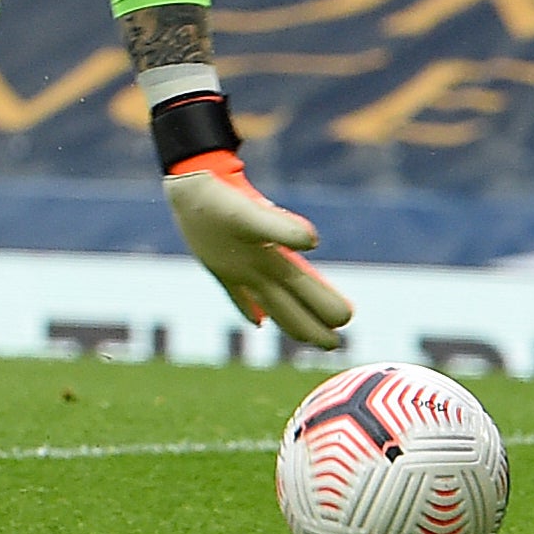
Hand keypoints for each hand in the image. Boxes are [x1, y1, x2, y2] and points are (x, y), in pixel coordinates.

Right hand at [164, 150, 353, 348]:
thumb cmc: (220, 199)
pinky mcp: (218, 268)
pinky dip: (250, 311)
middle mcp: (252, 274)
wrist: (185, 188)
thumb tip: (312, 241)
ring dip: (288, 323)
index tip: (347, 318)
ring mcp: (233, 273)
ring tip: (304, 337)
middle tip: (334, 345)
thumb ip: (281, 228)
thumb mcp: (250, 212)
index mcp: (266, 263)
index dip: (327, 308)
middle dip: (312, 330)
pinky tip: (258, 322)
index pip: (305, 293)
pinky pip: (238, 297)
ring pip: (268, 306)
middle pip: (288, 310)